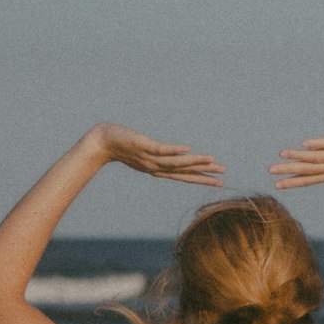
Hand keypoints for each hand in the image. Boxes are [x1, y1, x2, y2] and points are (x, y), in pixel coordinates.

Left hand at [90, 124, 224, 184]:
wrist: (100, 141)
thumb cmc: (120, 144)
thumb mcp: (141, 150)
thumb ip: (154, 153)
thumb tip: (165, 153)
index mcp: (156, 169)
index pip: (182, 176)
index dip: (200, 179)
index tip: (217, 182)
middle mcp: (155, 167)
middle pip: (183, 172)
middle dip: (204, 175)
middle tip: (223, 177)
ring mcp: (149, 157)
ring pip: (176, 162)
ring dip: (195, 162)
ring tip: (212, 160)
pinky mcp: (143, 146)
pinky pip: (161, 149)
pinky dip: (174, 151)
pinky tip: (187, 149)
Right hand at [270, 131, 323, 187]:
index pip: (314, 179)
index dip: (295, 181)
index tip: (279, 185)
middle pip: (310, 171)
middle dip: (289, 172)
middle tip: (271, 173)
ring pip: (316, 158)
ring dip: (298, 158)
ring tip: (282, 156)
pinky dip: (317, 145)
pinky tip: (304, 145)